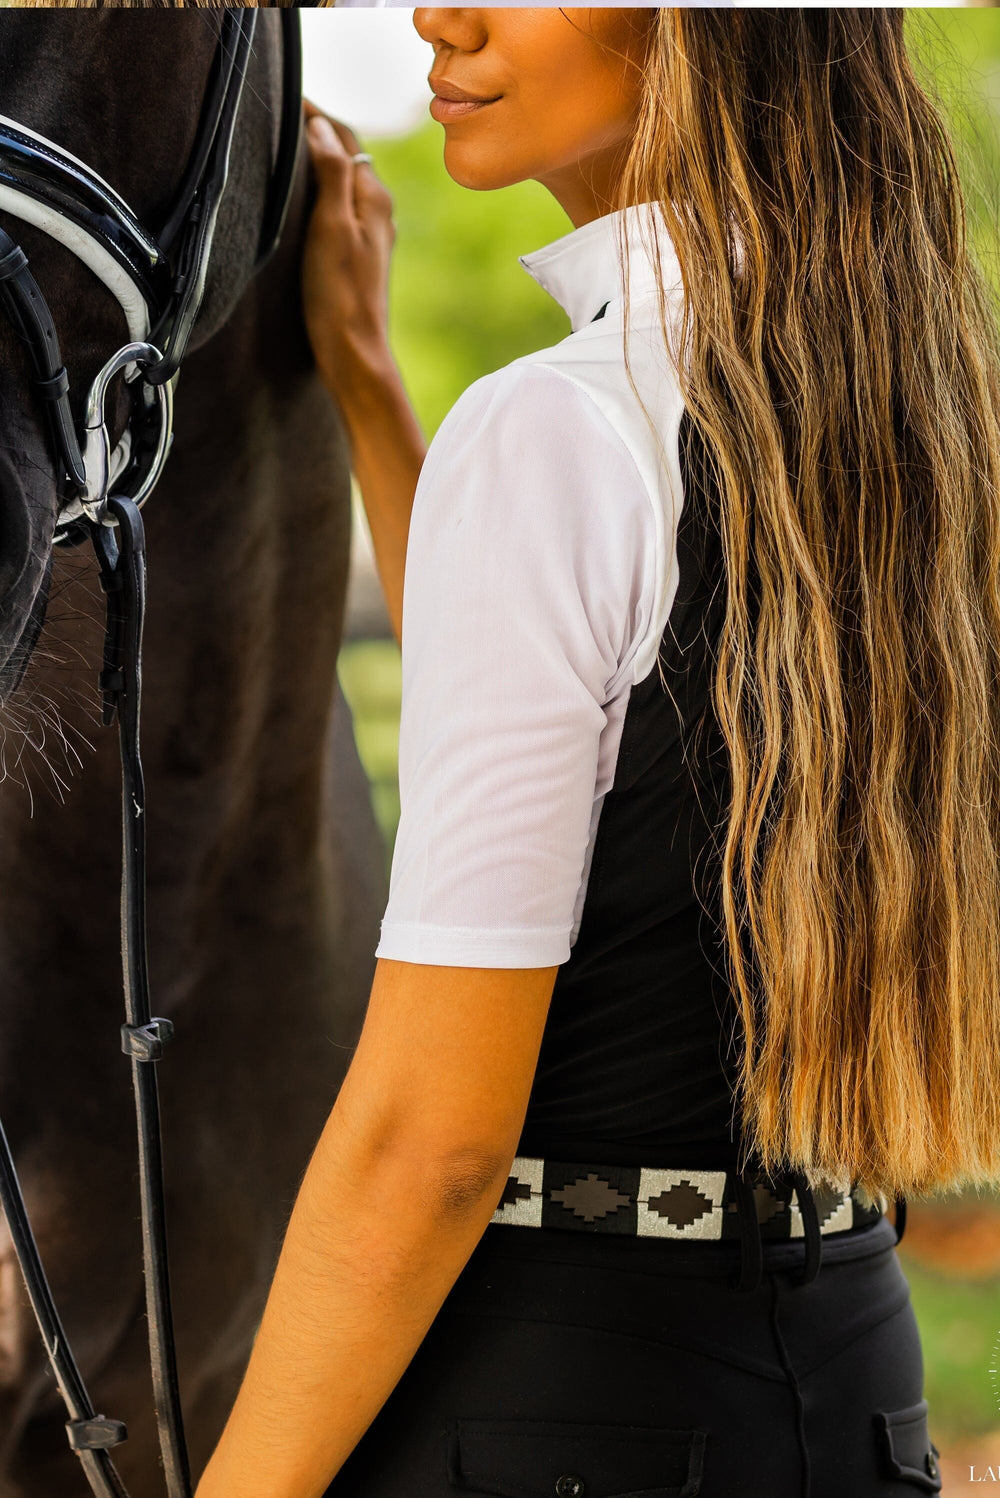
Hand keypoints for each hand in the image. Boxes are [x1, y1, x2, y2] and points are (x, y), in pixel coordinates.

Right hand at [301, 101, 396, 402]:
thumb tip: (322, 127)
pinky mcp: (357, 257)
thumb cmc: (340, 296)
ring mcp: (369, 236)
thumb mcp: (331, 228)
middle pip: (346, 156)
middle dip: (317, 132)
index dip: (315, 114)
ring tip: (286, 146)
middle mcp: (377, 212)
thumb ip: (332, 175)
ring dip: (318, 160)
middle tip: (279, 114)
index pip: (344, 137)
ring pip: (343, 182)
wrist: (354, 354)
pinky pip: (339, 207)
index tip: (283, 97)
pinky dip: (320, 190)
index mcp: (373, 198)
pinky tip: (302, 199)